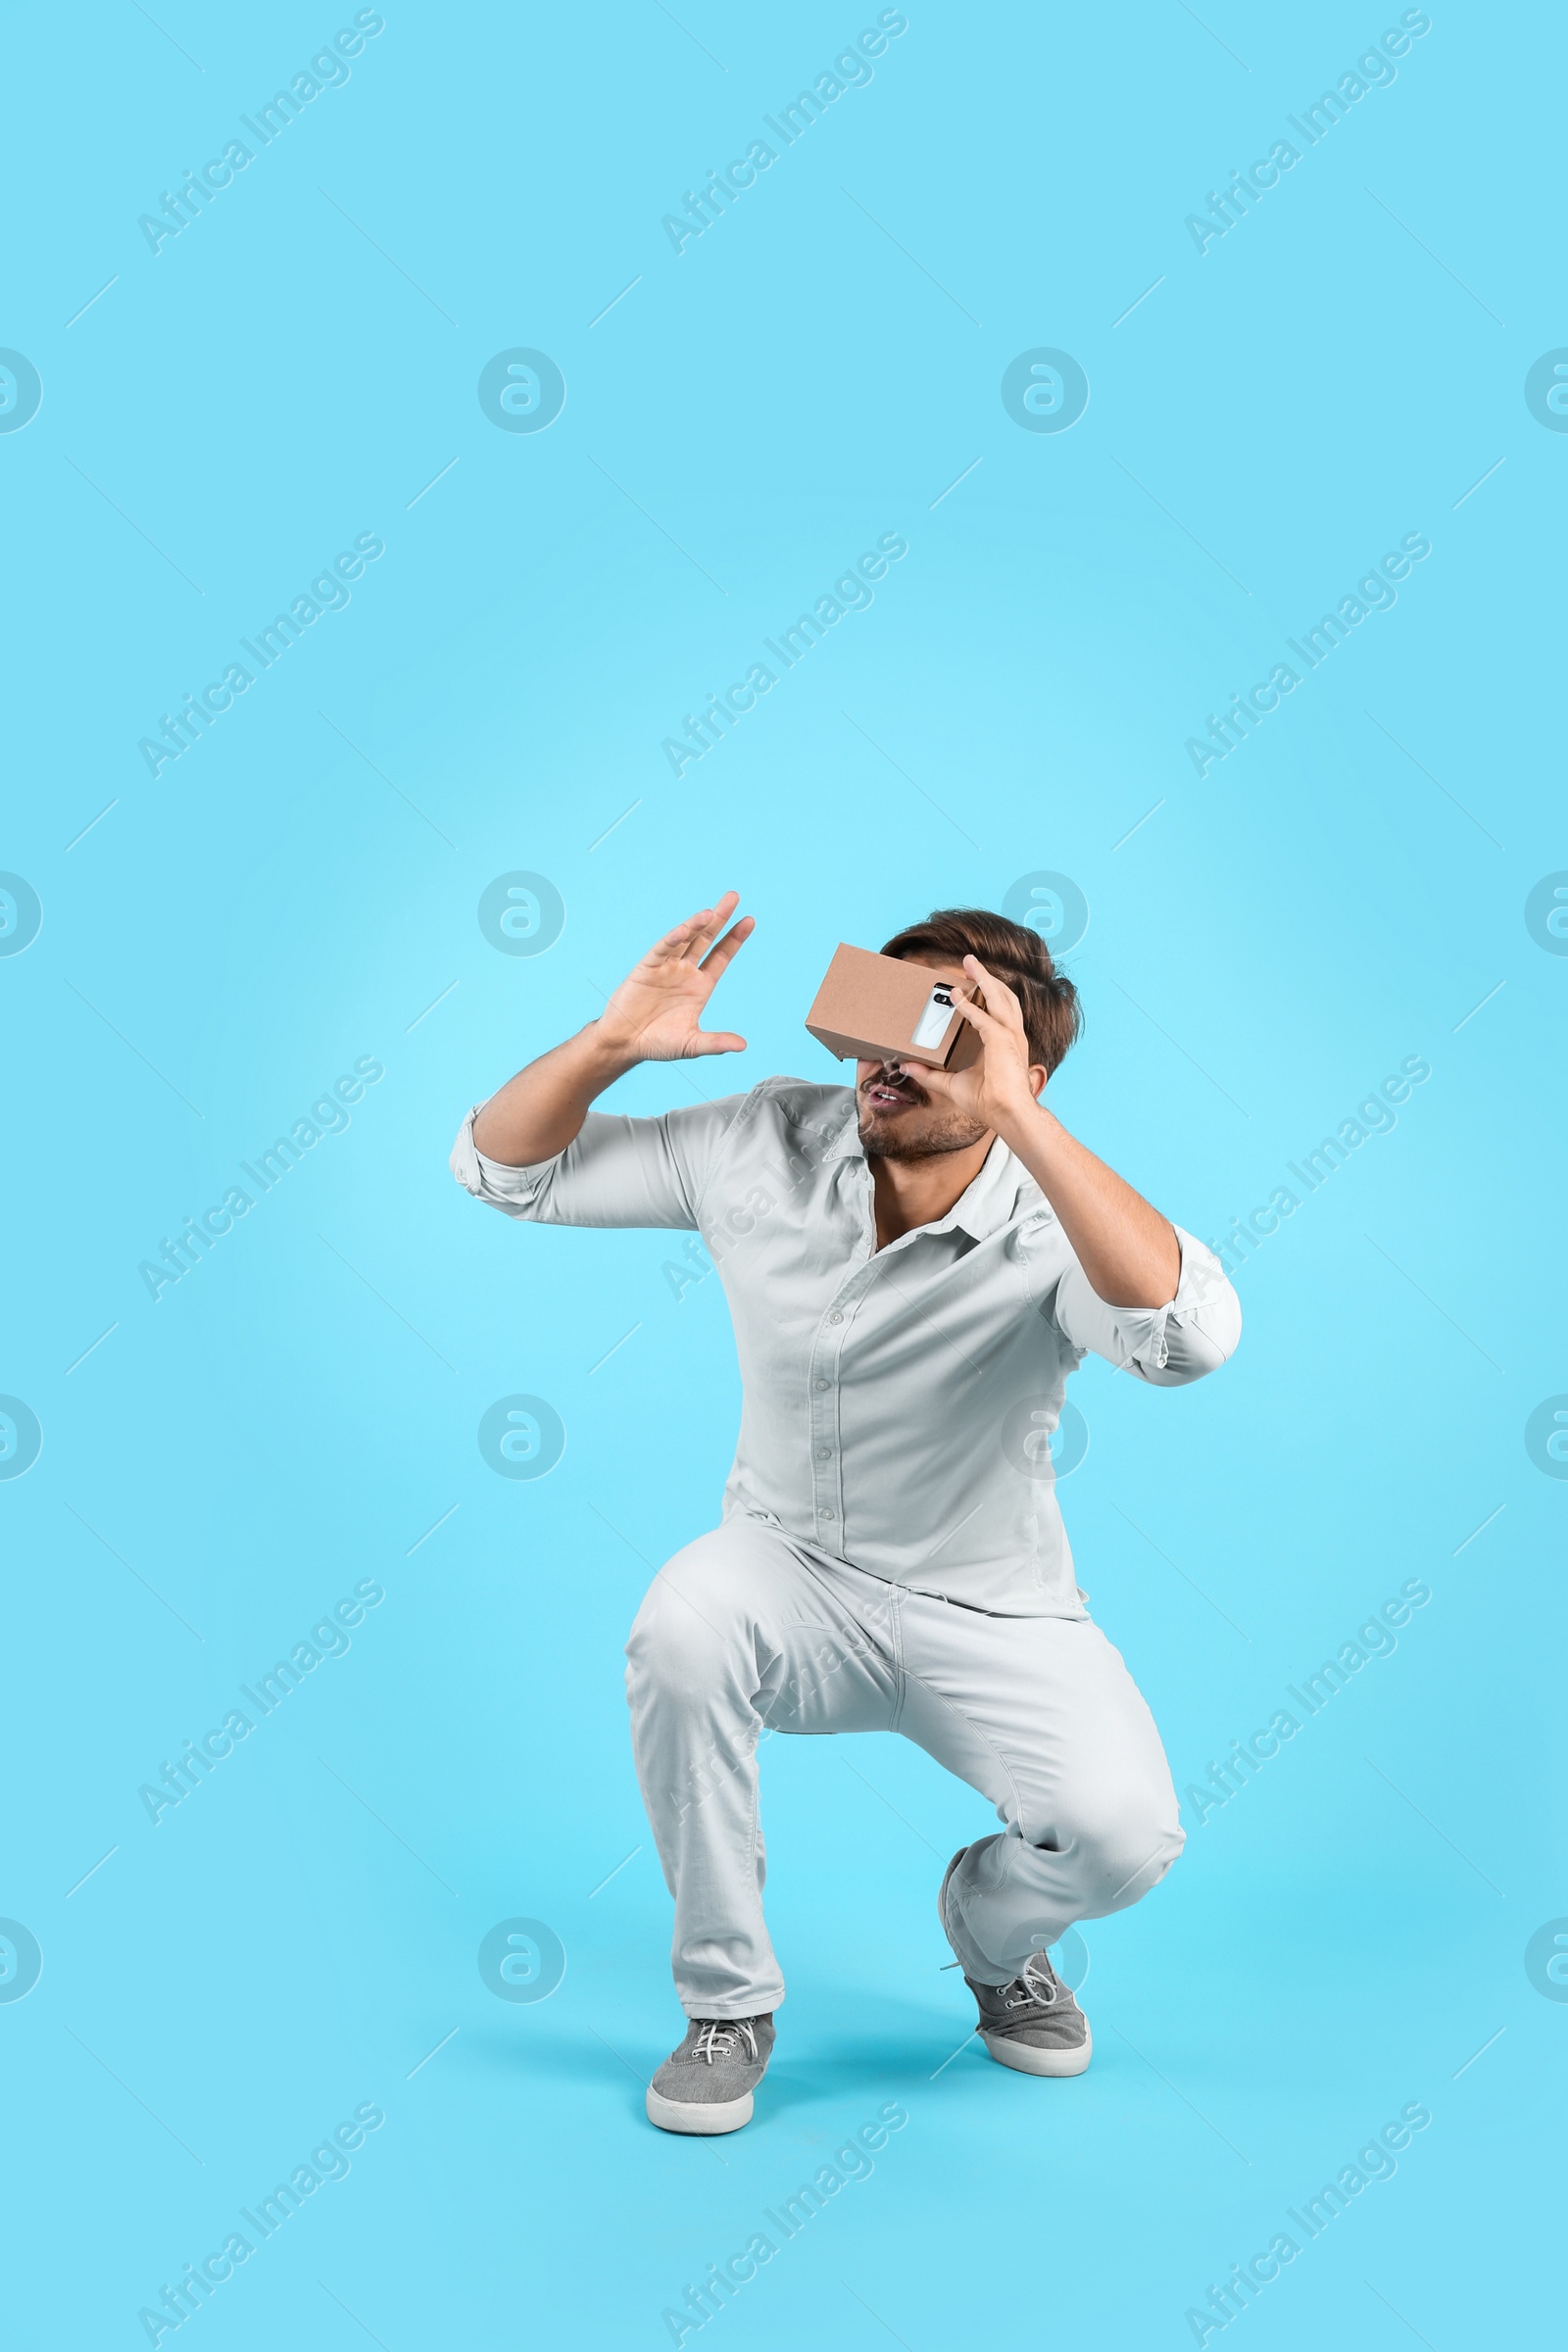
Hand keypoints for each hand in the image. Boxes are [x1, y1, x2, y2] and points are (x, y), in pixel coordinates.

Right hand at [597, 892, 753, 1062]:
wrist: (625, 1043)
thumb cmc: (658, 1043)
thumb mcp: (692, 1044)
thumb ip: (716, 1043)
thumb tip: (743, 1046)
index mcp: (700, 986)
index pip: (722, 956)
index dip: (735, 939)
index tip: (750, 921)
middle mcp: (686, 971)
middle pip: (707, 939)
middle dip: (720, 919)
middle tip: (733, 897)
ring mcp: (667, 967)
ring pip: (686, 940)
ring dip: (697, 924)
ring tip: (711, 912)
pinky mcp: (647, 967)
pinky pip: (663, 949)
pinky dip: (673, 939)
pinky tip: (685, 929)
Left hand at [917, 955, 1044, 1133]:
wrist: (1007, 1113)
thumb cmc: (988, 1102)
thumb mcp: (951, 1084)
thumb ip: (929, 1074)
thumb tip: (906, 1066)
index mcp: (1003, 1043)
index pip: (997, 1011)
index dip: (985, 996)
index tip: (967, 985)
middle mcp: (1010, 1035)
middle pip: (1003, 997)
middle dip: (987, 978)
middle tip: (970, 964)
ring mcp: (1009, 1035)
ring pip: (1000, 997)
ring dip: (984, 979)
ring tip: (970, 964)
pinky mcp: (1002, 1040)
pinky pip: (982, 1017)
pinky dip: (968, 1006)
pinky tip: (954, 997)